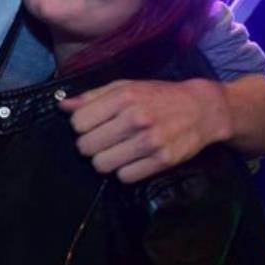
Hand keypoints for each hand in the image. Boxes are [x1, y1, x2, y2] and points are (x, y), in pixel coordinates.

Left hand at [59, 78, 232, 182]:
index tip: (91, 125)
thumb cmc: (158, 96)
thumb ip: (92, 96)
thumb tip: (62, 106)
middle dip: (90, 145)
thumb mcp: (125, 86)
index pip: (78, 122)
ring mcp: (150, 141)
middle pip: (86, 146)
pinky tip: (132, 159)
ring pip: (102, 164)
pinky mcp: (162, 161)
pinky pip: (124, 177)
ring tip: (116, 151)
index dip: (81, 126)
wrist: (202, 109)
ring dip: (104, 160)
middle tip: (102, 140)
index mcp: (123, 97)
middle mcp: (136, 118)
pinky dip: (124, 171)